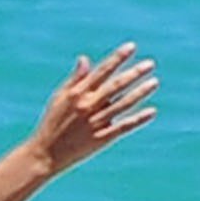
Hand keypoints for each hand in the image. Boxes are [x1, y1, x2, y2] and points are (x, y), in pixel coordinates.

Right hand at [25, 43, 157, 175]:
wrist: (45, 154)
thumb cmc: (52, 123)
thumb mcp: (59, 98)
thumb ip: (75, 79)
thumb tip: (84, 59)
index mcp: (77, 94)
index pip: (101, 72)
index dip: (117, 58)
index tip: (132, 47)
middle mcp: (87, 106)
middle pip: (115, 87)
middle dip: (133, 74)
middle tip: (150, 64)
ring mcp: (95, 123)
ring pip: (122, 105)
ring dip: (139, 93)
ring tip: (154, 82)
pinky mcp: (100, 139)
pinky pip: (123, 127)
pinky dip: (137, 120)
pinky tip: (151, 112)